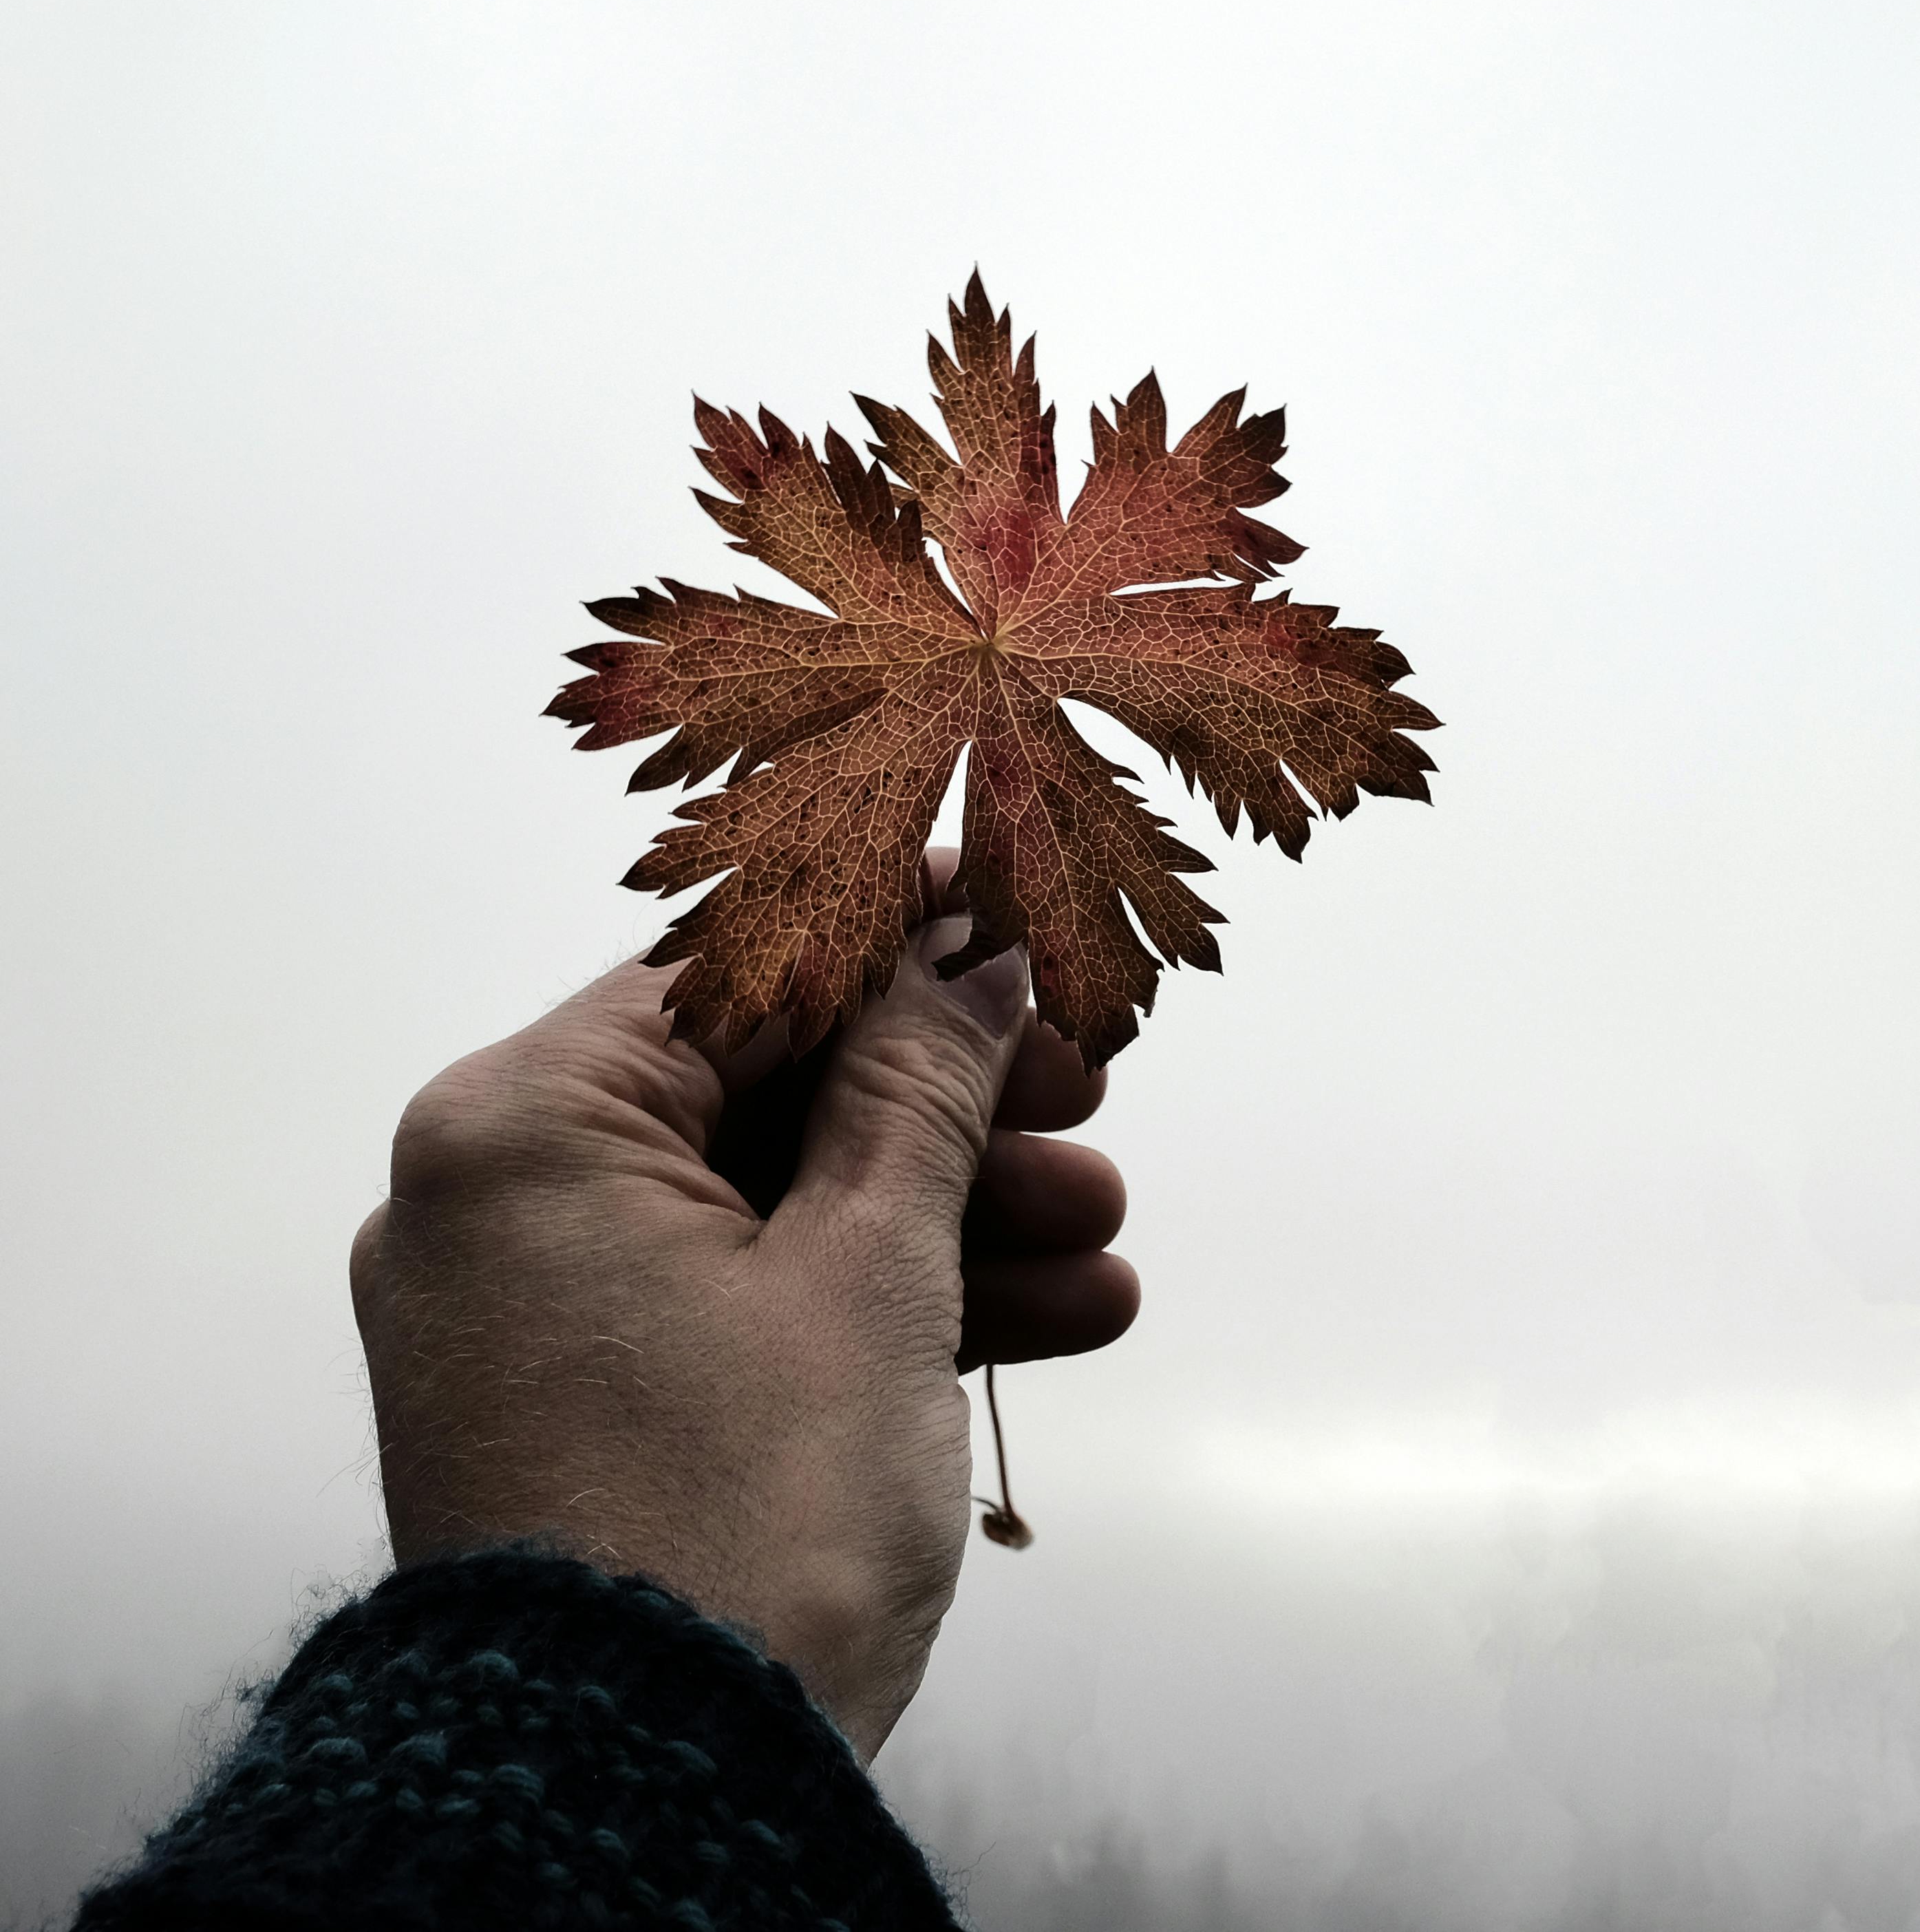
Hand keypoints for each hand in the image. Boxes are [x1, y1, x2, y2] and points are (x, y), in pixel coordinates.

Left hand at [348, 889, 1137, 1757]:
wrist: (628, 1818)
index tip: (1011, 907)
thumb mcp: (867, 1273)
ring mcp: (526, 1309)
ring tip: (1100, 1232)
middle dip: (943, 1096)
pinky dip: (867, 1303)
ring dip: (938, 1211)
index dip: (893, 927)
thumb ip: (920, 1086)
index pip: (735, 964)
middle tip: (1084, 1084)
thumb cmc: (740, 1524)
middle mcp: (494, 1200)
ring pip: (760, 1205)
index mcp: (523, 1127)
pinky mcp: (572, 1402)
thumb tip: (970, 953)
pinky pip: (730, 1305)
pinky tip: (1046, 1314)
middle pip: (756, 1088)